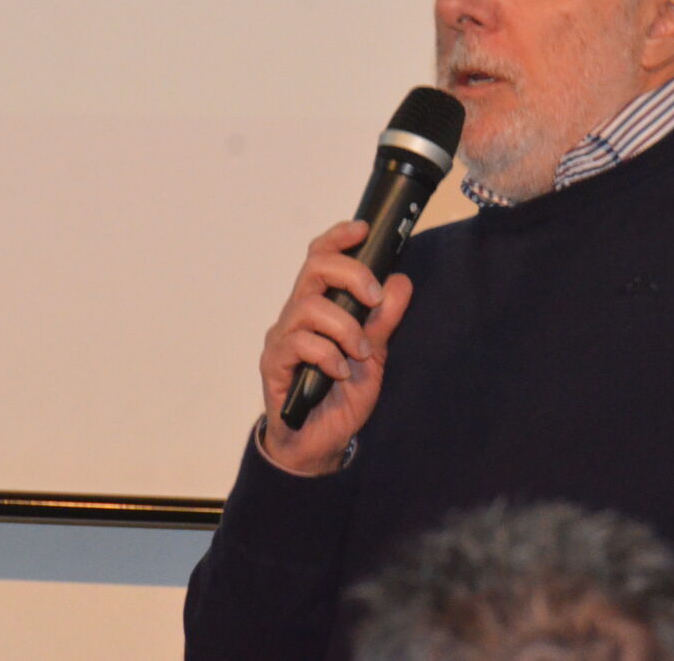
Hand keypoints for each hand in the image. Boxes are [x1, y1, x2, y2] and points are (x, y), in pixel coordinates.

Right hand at [258, 219, 413, 475]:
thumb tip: (400, 281)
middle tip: (373, 298)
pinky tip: (341, 372)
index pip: (321, 257)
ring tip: (361, 352)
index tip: (363, 230)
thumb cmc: (341, 395)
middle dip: (350, 274)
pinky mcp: (274, 364)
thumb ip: (385, 319)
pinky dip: (328, 354)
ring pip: (309, 306)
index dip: (338, 237)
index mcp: (320, 305)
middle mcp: (297, 314)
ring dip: (344, 326)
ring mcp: (283, 338)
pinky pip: (299, 343)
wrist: (320, 443)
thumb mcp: (375, 355)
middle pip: (313, 268)